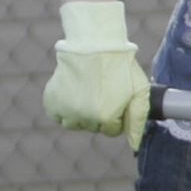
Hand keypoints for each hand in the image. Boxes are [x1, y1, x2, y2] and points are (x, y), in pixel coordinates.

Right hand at [43, 1, 149, 147]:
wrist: (94, 45)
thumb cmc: (120, 67)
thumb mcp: (139, 92)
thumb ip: (138, 120)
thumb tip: (135, 145)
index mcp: (106, 117)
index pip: (112, 130)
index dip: (116, 115)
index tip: (115, 98)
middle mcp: (84, 117)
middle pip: (93, 127)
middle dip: (99, 113)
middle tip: (101, 91)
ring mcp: (66, 110)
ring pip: (74, 123)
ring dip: (81, 113)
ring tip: (87, 91)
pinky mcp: (51, 101)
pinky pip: (57, 115)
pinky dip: (63, 107)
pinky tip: (73, 92)